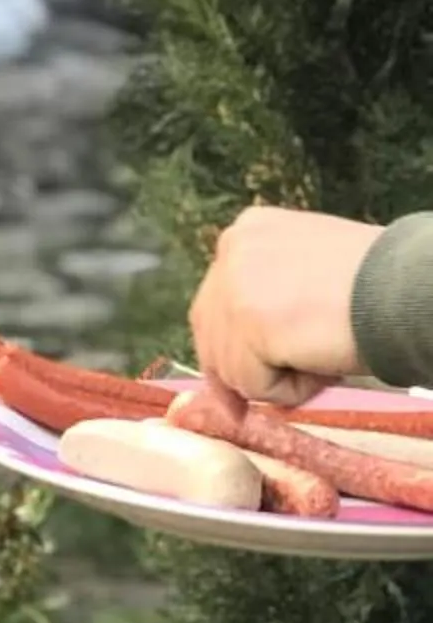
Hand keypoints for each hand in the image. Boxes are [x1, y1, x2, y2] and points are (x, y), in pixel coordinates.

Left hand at [187, 205, 383, 406]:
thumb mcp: (306, 274)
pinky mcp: (247, 322)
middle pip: (212, 338)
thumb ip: (266, 302)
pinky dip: (291, 390)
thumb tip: (230, 373)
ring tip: (325, 353)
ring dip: (280, 378)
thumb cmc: (376, 287)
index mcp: (248, 232)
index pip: (217, 305)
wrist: (410, 289)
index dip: (240, 346)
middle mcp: (232, 250)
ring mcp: (234, 285)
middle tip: (300, 370)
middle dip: (250, 369)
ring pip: (232, 368)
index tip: (270, 362)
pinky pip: (253, 386)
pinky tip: (324, 362)